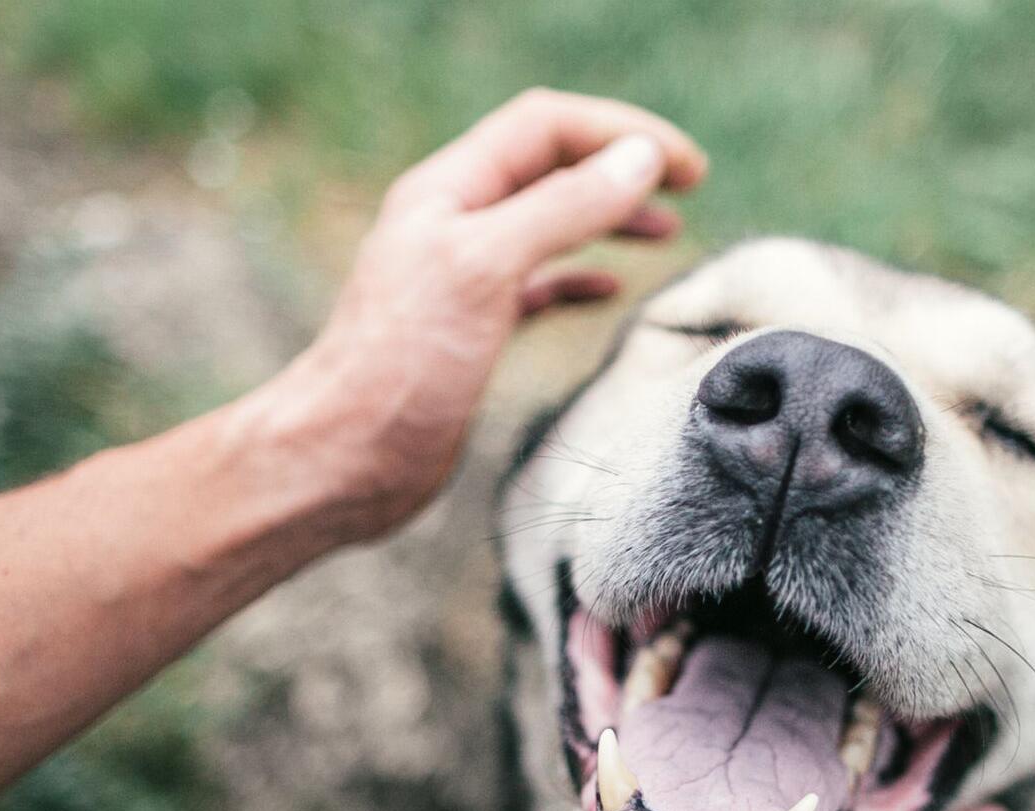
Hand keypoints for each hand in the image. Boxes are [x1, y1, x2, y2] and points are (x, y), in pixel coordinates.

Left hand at [249, 89, 705, 542]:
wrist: (345, 460)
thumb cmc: (402, 367)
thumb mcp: (487, 268)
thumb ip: (563, 208)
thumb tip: (639, 161)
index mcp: (448, 191)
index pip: (546, 127)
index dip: (620, 132)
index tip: (687, 167)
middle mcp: (452, 223)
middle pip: (550, 166)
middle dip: (619, 167)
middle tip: (690, 187)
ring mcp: (460, 277)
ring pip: (548, 223)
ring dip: (608, 217)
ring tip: (666, 231)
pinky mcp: (469, 331)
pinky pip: (536, 283)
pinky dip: (579, 276)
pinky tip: (609, 288)